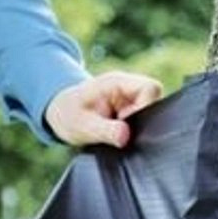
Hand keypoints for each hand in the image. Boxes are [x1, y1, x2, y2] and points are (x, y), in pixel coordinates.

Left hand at [45, 71, 162, 147]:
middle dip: (143, 120)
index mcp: (117, 82)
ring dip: (138, 126)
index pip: (151, 88)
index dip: (146, 108)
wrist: (61, 115)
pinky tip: (118, 132)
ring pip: (153, 110)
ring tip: (116, 131)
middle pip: (155, 99)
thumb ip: (104, 131)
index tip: (127, 123)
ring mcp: (131, 97)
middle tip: (119, 129)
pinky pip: (145, 118)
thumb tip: (125, 136)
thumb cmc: (69, 116)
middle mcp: (128, 87)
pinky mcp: (132, 108)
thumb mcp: (82, 126)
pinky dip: (135, 129)